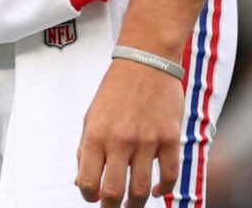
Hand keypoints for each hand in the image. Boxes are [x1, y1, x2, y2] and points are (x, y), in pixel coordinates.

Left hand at [76, 57, 185, 206]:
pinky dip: (164, 189)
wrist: (147, 60)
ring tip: (134, 204)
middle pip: (114, 192)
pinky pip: (169, 175)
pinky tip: (158, 191)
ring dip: (137, 204)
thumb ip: (85, 150)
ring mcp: (147, 140)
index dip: (89, 196)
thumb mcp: (91, 116)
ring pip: (142, 190)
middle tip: (114, 207)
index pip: (87, 181)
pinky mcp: (170, 137)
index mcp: (95, 135)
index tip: (94, 197)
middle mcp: (120, 140)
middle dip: (112, 207)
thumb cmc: (116, 89)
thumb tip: (81, 182)